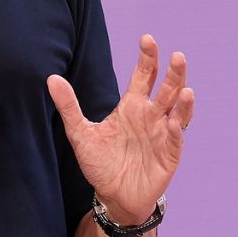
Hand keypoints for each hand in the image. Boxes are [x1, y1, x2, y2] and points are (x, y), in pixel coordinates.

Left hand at [47, 33, 193, 223]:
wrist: (114, 197)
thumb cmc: (101, 163)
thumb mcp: (81, 134)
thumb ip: (69, 106)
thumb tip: (51, 78)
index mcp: (132, 106)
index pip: (144, 75)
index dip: (147, 57)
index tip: (146, 39)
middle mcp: (151, 115)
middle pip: (167, 87)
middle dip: (173, 72)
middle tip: (176, 55)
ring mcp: (163, 133)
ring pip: (178, 109)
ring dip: (183, 98)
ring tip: (185, 87)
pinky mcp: (170, 153)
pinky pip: (176, 137)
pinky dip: (178, 127)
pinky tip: (175, 119)